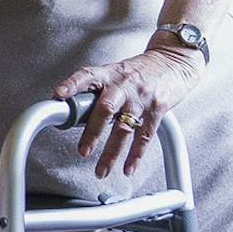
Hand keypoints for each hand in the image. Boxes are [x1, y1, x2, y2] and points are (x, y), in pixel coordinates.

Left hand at [53, 46, 204, 179]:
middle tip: (83, 151)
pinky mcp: (157, 109)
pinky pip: (144, 136)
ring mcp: (141, 97)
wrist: (173, 61)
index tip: (59, 95)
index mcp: (109, 73)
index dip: (72, 84)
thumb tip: (72, 112)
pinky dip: (136, 155)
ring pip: (124, 128)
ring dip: (112, 153)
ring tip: (101, 170)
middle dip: (93, 132)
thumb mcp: (115, 72)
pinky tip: (128, 168)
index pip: (87, 76)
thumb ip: (97, 90)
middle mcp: (124, 84)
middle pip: (106, 108)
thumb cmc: (139, 70)